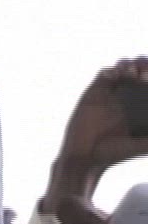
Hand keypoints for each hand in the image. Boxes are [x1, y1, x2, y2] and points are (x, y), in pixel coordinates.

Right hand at [42, 58, 147, 213]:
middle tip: (144, 72)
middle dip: (143, 65)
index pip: (147, 83)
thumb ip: (147, 142)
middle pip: (137, 71)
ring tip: (132, 71)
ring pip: (122, 69)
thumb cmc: (111, 155)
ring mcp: (109, 94)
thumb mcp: (138, 146)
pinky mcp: (93, 94)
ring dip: (129, 65)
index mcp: (138, 107)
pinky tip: (117, 74)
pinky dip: (111, 70)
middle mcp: (124, 98)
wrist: (83, 158)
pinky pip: (103, 75)